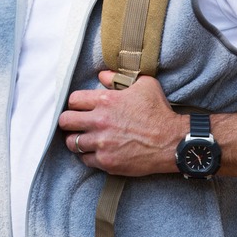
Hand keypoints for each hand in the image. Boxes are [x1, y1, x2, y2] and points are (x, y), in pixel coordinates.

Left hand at [57, 71, 186, 176]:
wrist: (171, 141)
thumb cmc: (159, 111)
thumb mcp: (144, 84)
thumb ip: (118, 77)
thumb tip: (102, 75)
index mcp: (105, 101)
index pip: (73, 100)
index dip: (75, 103)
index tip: (79, 108)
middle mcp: (99, 122)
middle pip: (65, 121)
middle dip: (68, 121)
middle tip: (75, 124)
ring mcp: (101, 143)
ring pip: (72, 143)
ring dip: (76, 140)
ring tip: (83, 139)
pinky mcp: (106, 161)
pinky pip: (85, 160)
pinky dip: (89, 156)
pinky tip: (96, 152)